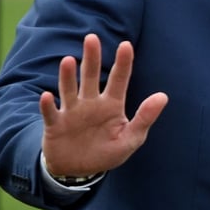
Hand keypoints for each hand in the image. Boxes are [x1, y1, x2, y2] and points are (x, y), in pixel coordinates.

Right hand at [39, 33, 167, 176]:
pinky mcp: (55, 125)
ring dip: (68, 77)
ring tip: (68, 60)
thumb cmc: (108, 151)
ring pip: (69, 90)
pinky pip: (51, 113)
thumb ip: (145, 118)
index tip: (126, 45)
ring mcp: (72, 112)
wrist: (80, 171)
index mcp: (112, 104)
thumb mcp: (131, 138)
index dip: (123, 63)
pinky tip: (46, 96)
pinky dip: (47, 106)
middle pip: (90, 76)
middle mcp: (91, 103)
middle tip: (91, 38)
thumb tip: (163, 96)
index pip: (119, 79)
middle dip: (92, 58)